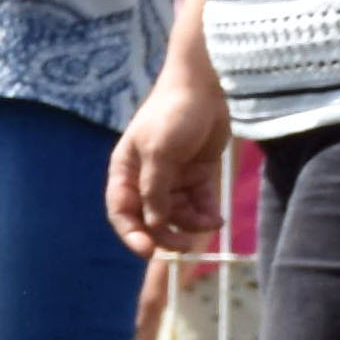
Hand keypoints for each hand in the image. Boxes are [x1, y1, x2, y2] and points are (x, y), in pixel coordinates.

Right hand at [109, 66, 231, 255]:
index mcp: (126, 170)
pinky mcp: (197, 175)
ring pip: (178, 214)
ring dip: (191, 223)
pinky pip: (199, 203)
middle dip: (166, 234)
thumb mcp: (159, 152)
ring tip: (211, 222)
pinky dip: (207, 213)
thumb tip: (155, 224)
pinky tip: (217, 218)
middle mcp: (146, 178)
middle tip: (183, 247)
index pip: (122, 210)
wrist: (205, 88)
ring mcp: (173, 177)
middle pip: (151, 218)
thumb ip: (155, 190)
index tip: (147, 251)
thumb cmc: (172, 114)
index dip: (132, 233)